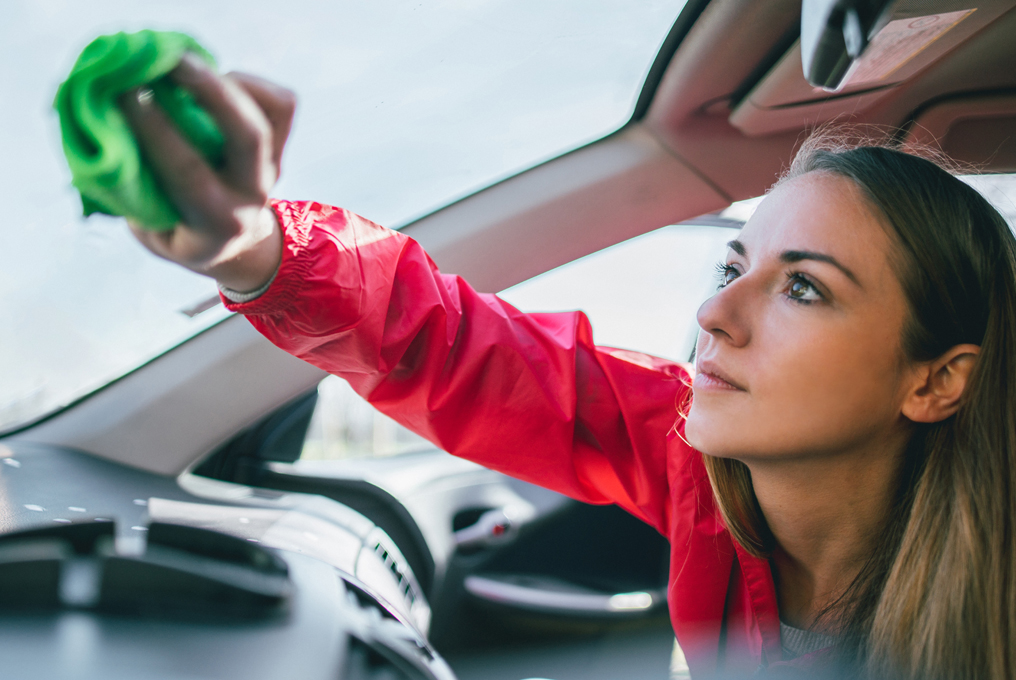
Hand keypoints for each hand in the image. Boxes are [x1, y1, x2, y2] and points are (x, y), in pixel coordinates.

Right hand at [119, 54, 295, 291]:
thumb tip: (104, 121)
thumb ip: (131, 183)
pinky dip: (248, 82)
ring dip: (224, 81)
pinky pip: (281, 104)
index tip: (123, 93)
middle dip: (208, 92)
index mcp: (216, 222)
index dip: (155, 130)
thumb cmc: (174, 227)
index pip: (189, 172)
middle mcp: (252, 195)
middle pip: (247, 136)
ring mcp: (272, 168)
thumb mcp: (149, 225)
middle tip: (168, 60)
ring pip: (269, 115)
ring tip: (180, 59)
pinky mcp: (281, 147)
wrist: (232, 245)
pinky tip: (214, 78)